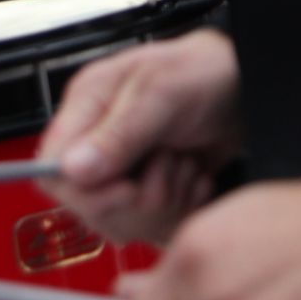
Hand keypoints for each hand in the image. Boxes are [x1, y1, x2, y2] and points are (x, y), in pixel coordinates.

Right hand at [37, 28, 241, 243]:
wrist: (248, 84)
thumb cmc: (205, 72)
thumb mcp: (162, 93)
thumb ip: (120, 133)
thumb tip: (72, 169)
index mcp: (87, 107)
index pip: (52, 170)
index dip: (84, 192)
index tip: (128, 189)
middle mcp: (99, 142)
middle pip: (87, 207)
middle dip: (136, 199)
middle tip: (170, 164)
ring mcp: (124, 169)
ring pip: (121, 223)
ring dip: (164, 202)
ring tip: (185, 164)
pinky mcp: (150, 191)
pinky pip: (153, 227)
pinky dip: (181, 210)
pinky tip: (196, 178)